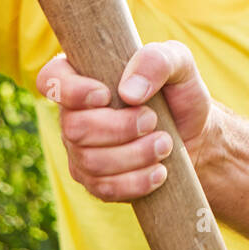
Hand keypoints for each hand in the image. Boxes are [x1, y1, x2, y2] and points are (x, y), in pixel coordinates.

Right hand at [36, 41, 216, 201]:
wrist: (196, 135)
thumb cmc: (180, 92)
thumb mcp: (179, 64)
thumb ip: (157, 61)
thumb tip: (128, 92)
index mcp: (85, 76)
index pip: (51, 80)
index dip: (71, 91)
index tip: (106, 95)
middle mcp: (74, 114)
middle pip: (74, 128)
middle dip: (119, 127)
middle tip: (153, 120)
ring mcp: (80, 151)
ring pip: (90, 161)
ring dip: (134, 154)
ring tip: (165, 144)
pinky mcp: (95, 181)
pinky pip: (104, 188)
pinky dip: (136, 181)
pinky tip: (160, 171)